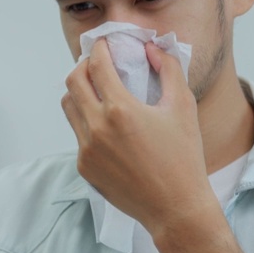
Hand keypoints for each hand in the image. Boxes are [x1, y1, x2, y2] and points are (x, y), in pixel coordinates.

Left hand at [61, 39, 213, 233]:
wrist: (175, 208)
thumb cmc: (183, 157)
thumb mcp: (183, 107)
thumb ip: (169, 69)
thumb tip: (151, 48)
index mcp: (120, 110)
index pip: (97, 65)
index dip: (99, 49)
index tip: (103, 44)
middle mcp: (97, 128)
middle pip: (73, 82)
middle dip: (83, 66)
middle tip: (97, 64)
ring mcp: (86, 150)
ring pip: (69, 108)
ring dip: (80, 93)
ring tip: (97, 90)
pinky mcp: (84, 167)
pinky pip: (78, 135)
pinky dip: (88, 122)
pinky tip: (108, 125)